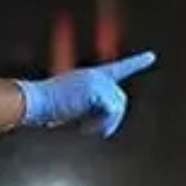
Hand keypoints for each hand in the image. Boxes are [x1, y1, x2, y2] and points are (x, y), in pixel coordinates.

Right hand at [16, 51, 157, 137]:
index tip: (151, 56)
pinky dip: (100, 124)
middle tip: (90, 130)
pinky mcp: (96, 89)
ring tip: (84, 128)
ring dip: (104, 123)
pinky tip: (84, 127)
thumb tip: (106, 126)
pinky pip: (111, 111)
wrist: (34, 101)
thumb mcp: (73, 108)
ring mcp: (97, 81)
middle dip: (111, 120)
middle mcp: (96, 75)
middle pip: (120, 100)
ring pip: (117, 107)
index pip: (118, 68)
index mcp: (90, 77)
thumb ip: (91, 110)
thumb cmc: (46, 107)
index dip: (136, 63)